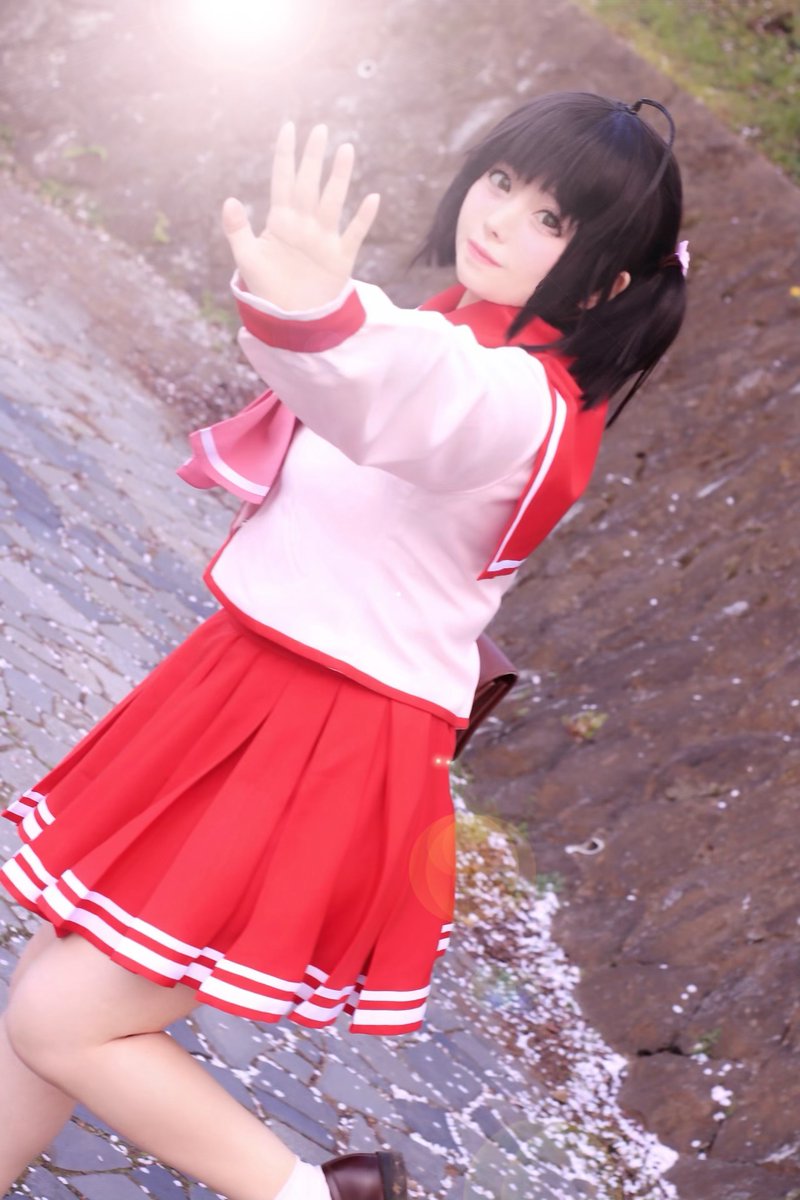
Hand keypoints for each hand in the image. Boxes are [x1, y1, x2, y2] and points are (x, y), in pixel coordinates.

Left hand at [222, 122, 379, 311]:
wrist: (291, 319)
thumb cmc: (267, 289)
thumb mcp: (247, 259)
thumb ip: (237, 230)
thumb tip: (230, 200)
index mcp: (280, 221)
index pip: (283, 180)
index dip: (285, 154)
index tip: (289, 128)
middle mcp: (304, 224)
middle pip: (310, 184)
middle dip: (314, 157)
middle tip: (321, 129)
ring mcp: (324, 239)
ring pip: (333, 201)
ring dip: (339, 177)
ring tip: (346, 150)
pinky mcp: (340, 258)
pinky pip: (354, 234)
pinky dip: (363, 218)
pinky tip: (372, 198)